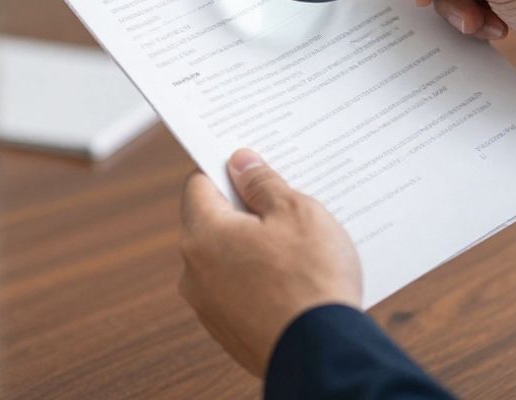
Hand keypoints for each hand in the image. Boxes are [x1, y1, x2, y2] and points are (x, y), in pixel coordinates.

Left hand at [178, 149, 360, 375]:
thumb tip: (239, 162)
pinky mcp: (228, 331)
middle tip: (282, 202)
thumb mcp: (296, 213)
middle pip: (211, 223)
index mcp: (202, 235)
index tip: (250, 165)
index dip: (225, 170)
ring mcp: (208, 306)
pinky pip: (238, 291)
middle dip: (244, 209)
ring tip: (296, 244)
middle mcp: (193, 271)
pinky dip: (258, 281)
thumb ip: (262, 183)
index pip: (198, 185)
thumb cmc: (311, 279)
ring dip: (253, 247)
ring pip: (226, 260)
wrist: (322, 354)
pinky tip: (293, 280)